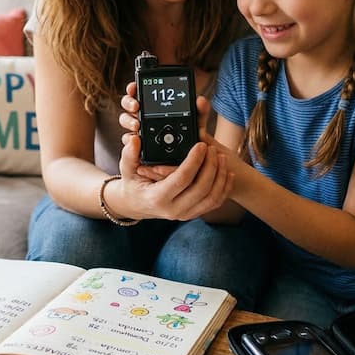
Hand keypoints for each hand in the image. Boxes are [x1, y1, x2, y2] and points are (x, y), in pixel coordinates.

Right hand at [117, 87, 231, 220]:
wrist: (136, 205)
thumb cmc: (132, 184)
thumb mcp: (126, 169)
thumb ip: (129, 154)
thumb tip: (135, 140)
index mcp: (157, 198)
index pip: (182, 179)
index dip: (194, 161)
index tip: (201, 145)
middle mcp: (172, 210)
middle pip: (201, 188)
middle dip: (211, 167)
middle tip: (213, 149)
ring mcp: (184, 214)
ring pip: (211, 198)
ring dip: (220, 177)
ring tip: (222, 158)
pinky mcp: (193, 214)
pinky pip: (214, 203)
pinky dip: (224, 188)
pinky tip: (227, 173)